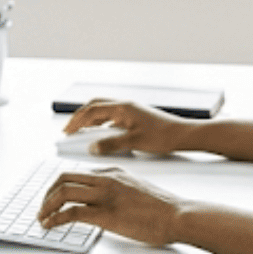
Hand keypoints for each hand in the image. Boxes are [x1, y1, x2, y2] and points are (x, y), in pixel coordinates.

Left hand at [36, 166, 188, 247]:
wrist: (178, 215)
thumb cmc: (162, 208)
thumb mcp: (135, 188)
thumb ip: (116, 189)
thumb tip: (100, 201)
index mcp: (113, 172)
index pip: (77, 174)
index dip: (59, 186)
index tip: (52, 198)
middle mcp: (106, 179)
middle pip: (63, 178)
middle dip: (47, 194)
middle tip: (42, 208)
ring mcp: (105, 195)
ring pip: (63, 192)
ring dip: (46, 206)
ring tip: (42, 218)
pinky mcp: (106, 213)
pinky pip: (71, 213)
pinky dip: (55, 219)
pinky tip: (50, 225)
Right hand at [62, 100, 193, 155]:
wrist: (185, 135)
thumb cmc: (164, 136)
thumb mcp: (135, 142)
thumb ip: (111, 144)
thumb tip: (92, 148)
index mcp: (123, 108)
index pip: (91, 110)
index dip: (76, 121)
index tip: (67, 132)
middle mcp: (125, 106)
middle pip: (95, 105)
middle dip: (80, 117)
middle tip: (70, 130)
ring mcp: (131, 111)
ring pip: (104, 111)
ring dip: (90, 120)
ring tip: (82, 133)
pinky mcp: (136, 117)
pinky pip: (112, 117)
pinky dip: (102, 124)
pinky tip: (101, 134)